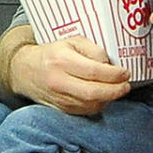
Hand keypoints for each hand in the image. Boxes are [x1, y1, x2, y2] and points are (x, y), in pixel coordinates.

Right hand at [10, 37, 130, 114]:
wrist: (26, 71)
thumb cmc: (52, 54)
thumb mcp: (72, 42)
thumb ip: (94, 50)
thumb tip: (110, 65)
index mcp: (61, 60)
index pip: (93, 71)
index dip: (114, 74)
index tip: (125, 73)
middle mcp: (59, 81)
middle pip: (94, 92)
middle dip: (115, 90)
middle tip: (126, 85)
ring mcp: (59, 98)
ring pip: (91, 104)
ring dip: (109, 98)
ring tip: (116, 89)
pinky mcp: (61, 109)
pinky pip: (86, 111)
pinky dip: (99, 105)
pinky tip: (104, 96)